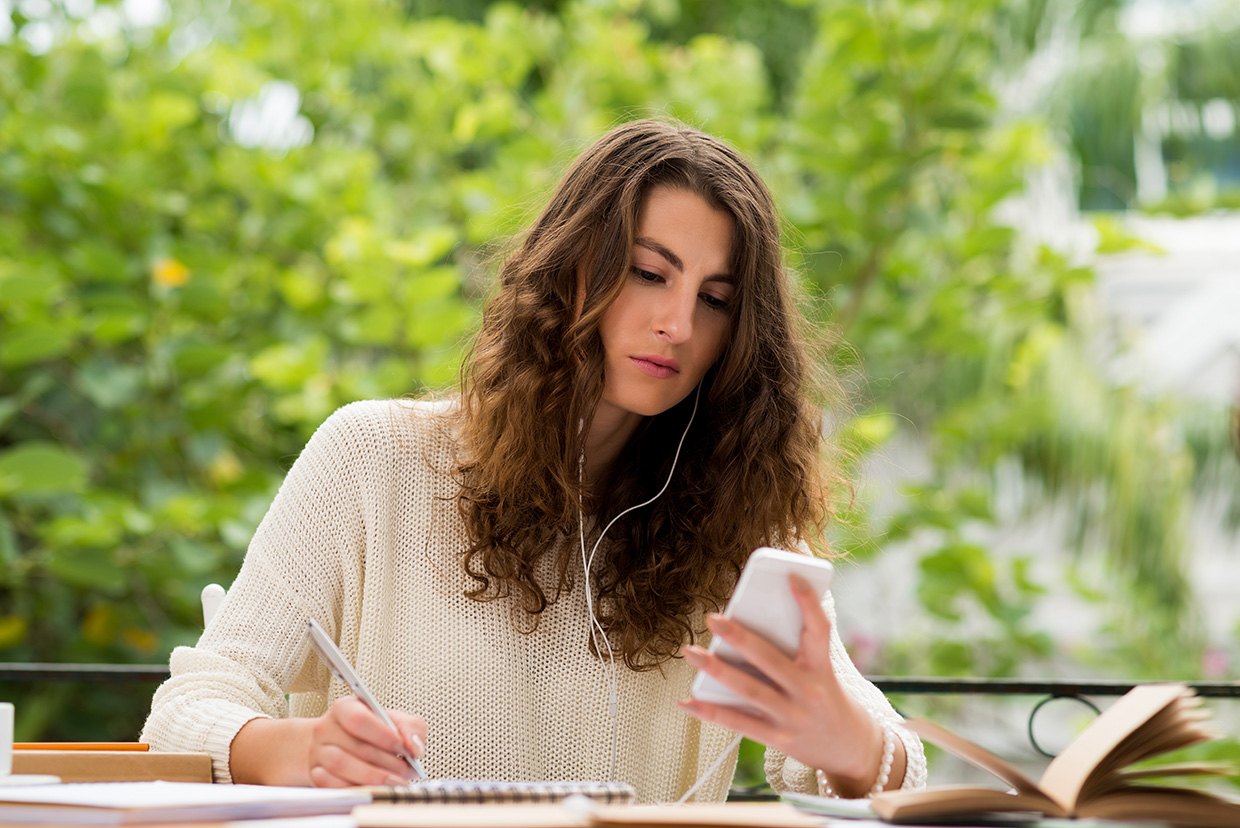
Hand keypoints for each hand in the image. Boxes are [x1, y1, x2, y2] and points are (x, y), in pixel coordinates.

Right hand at [231, 697, 427, 786]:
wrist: (334, 743)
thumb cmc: (368, 730)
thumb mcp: (392, 719)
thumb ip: (411, 727)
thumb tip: (416, 746)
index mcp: (345, 708)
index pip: (360, 720)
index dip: (385, 735)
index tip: (404, 747)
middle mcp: (326, 728)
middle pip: (357, 747)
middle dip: (389, 762)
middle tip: (407, 770)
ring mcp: (317, 752)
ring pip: (343, 767)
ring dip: (375, 777)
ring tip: (395, 780)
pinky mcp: (315, 774)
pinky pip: (334, 785)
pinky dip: (357, 788)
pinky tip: (374, 787)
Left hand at [677, 574, 903, 797]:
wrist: (849, 748)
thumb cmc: (825, 696)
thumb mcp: (822, 670)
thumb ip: (795, 648)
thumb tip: (752, 618)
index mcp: (822, 667)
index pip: (820, 630)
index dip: (808, 602)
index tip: (792, 575)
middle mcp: (809, 691)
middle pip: (771, 660)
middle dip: (740, 638)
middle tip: (713, 619)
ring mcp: (793, 716)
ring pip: (750, 690)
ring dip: (717, 671)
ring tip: (691, 652)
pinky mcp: (779, 738)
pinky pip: (739, 723)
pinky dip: (710, 713)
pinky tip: (686, 701)